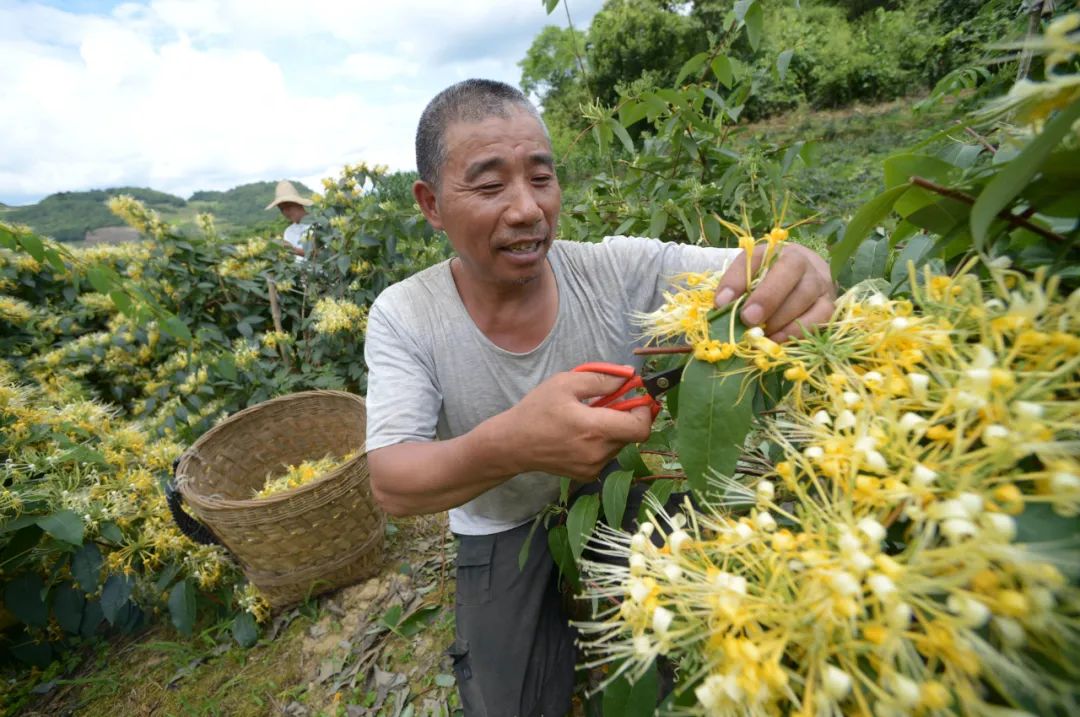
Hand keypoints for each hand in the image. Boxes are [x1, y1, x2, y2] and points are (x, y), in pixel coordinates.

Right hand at [500, 370, 653, 481]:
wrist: (513, 444)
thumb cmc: (537, 410)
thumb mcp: (566, 383)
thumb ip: (601, 379)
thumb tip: (628, 376)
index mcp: (595, 429)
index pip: (641, 428)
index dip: (644, 411)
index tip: (635, 399)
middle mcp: (598, 453)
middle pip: (631, 434)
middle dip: (625, 416)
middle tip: (605, 404)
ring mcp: (593, 467)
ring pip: (620, 444)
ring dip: (613, 429)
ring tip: (587, 419)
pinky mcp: (587, 475)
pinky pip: (607, 455)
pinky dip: (602, 442)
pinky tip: (580, 435)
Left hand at [714, 243, 835, 341]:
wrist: (807, 276)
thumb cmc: (772, 276)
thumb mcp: (750, 272)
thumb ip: (735, 283)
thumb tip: (721, 304)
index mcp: (779, 251)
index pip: (760, 258)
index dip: (740, 279)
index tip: (723, 302)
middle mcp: (804, 263)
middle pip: (791, 272)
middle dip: (767, 298)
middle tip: (748, 319)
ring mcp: (820, 283)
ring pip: (805, 296)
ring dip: (781, 318)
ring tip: (762, 333)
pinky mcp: (829, 305)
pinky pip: (820, 317)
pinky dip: (798, 331)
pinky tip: (779, 339)